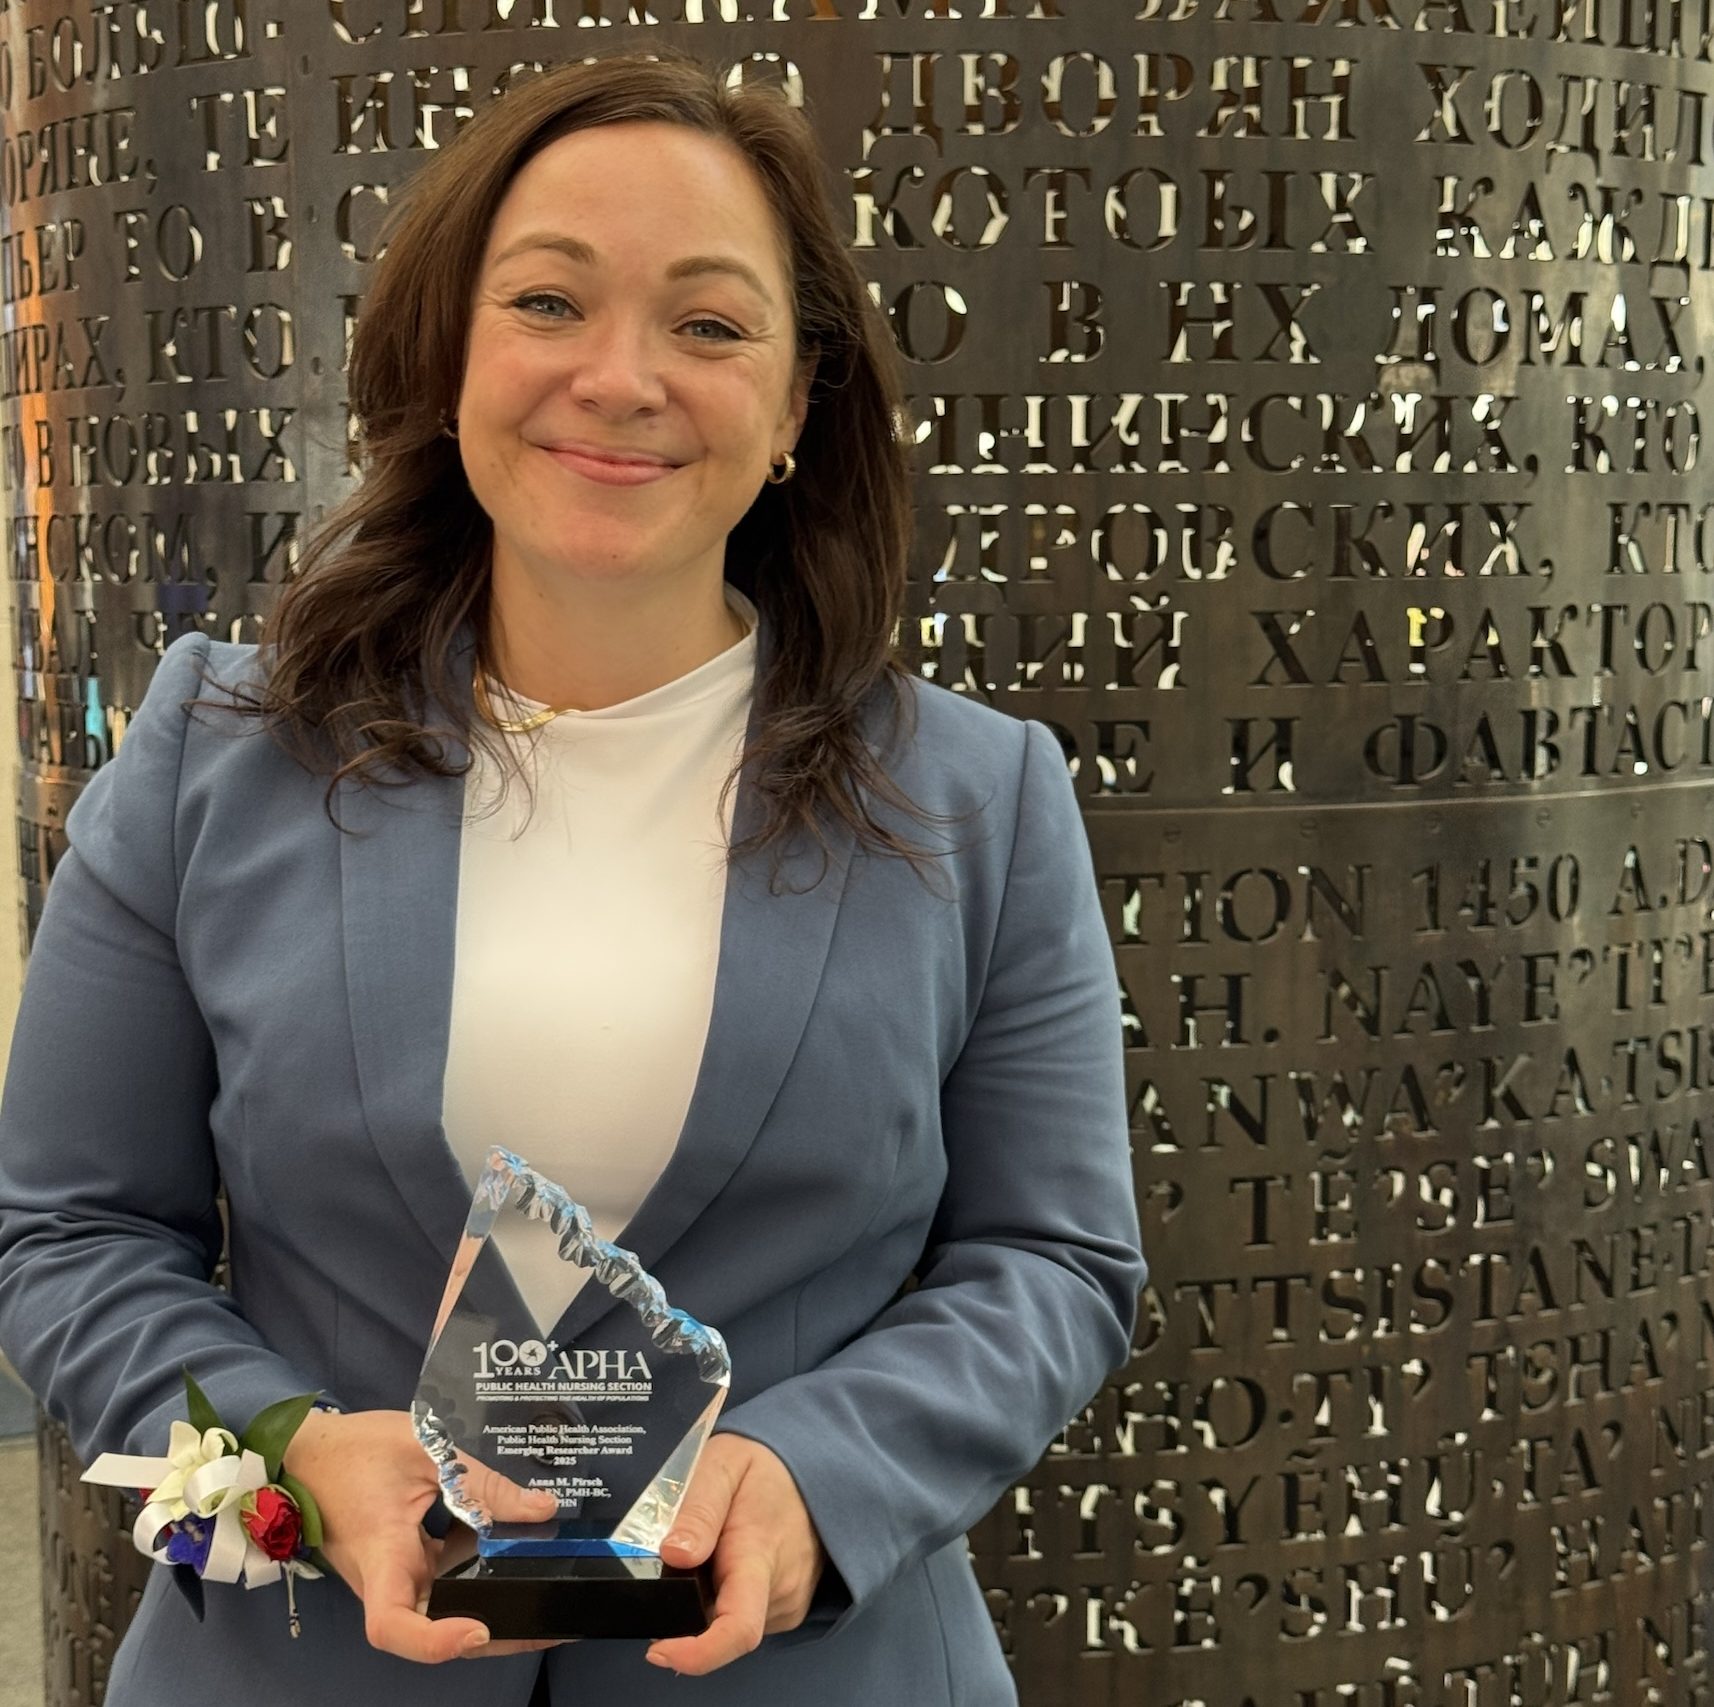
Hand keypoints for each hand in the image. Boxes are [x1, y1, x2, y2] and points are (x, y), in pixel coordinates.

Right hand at [283, 1408, 561, 1662]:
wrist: (310, 1456)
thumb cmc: (356, 1451)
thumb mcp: (425, 1451)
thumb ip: (483, 1483)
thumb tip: (543, 1509)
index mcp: (381, 1557)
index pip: (393, 1625)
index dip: (435, 1641)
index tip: (479, 1629)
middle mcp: (388, 1582)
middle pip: (436, 1629)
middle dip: (496, 1635)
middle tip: (554, 1624)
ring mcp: (399, 1579)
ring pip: (448, 1609)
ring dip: (498, 1610)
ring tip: (554, 1601)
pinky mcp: (408, 1567)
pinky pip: (448, 1583)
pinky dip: (483, 1578)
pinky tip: (522, 1561)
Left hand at [645, 1435, 825, 1676]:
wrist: (815, 1470)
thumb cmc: (765, 1467)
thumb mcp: (724, 1464)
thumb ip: (698, 1509)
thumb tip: (673, 1555)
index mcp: (759, 1555)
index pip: (738, 1628)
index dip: (696, 1654)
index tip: (658, 1650)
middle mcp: (780, 1591)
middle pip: (720, 1628)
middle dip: (685, 1609)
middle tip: (679, 1559)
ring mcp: (788, 1604)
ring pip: (728, 1622)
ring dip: (706, 1600)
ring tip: (711, 1550)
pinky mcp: (789, 1610)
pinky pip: (742, 1616)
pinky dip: (724, 1598)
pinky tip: (728, 1563)